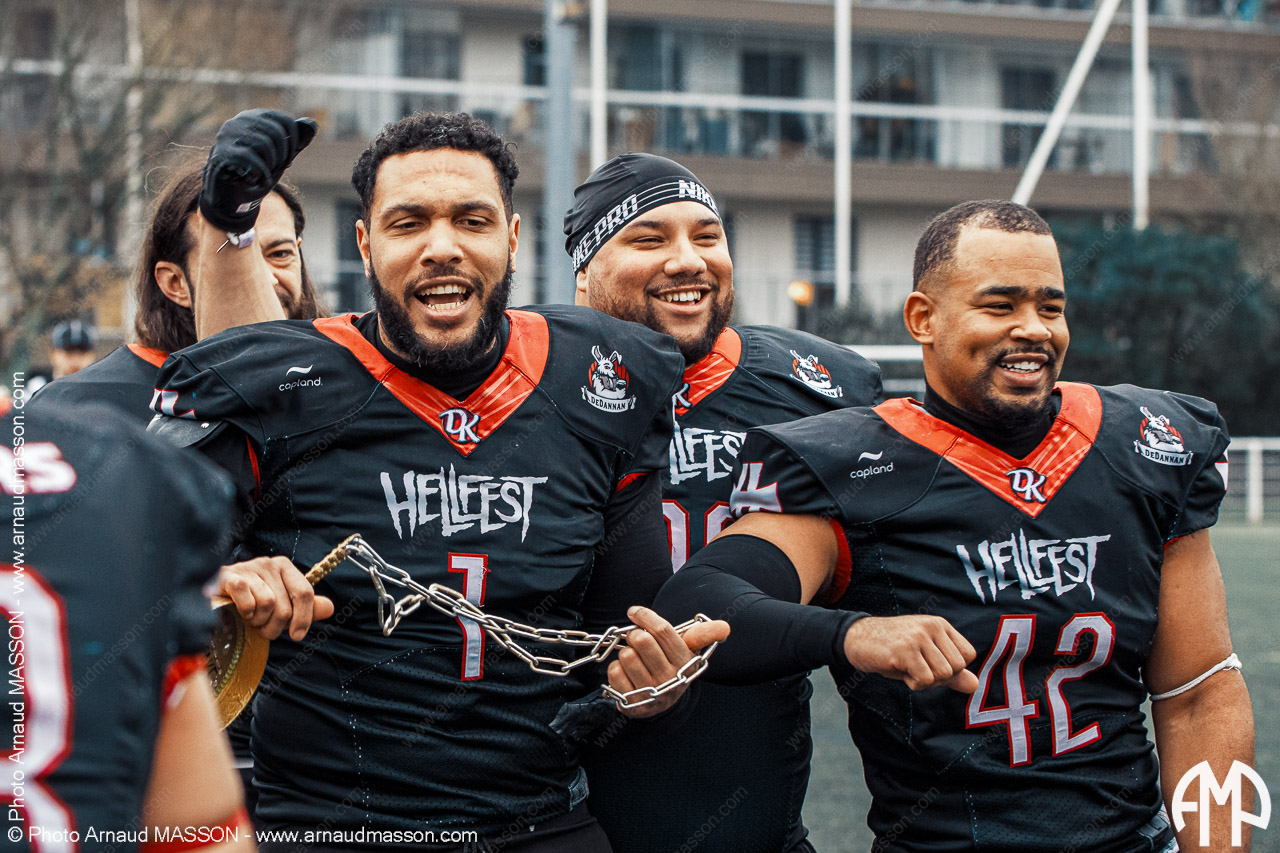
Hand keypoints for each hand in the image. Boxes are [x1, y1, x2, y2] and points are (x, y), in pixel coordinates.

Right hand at [199, 109, 317, 231]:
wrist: (230, 193)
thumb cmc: (257, 171)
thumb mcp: (281, 156)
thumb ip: (296, 141)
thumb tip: (312, 124)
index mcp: (256, 117)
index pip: (285, 121)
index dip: (294, 142)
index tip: (287, 158)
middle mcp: (241, 120)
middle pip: (276, 133)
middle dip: (283, 155)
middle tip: (276, 168)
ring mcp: (229, 135)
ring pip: (263, 144)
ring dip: (270, 165)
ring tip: (264, 173)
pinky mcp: (222, 152)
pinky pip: (250, 158)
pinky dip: (261, 173)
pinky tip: (258, 180)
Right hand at [218, 556, 334, 640]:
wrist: (213, 595)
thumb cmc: (250, 600)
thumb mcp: (280, 602)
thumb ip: (305, 607)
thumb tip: (331, 609)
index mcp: (284, 567)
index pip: (305, 592)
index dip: (304, 618)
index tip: (296, 636)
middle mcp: (268, 563)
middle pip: (285, 605)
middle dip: (275, 625)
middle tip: (263, 628)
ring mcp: (248, 568)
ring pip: (267, 604)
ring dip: (258, 621)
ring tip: (251, 620)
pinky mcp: (228, 576)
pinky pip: (247, 601)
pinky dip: (246, 613)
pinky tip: (240, 613)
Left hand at [608, 606, 729, 717]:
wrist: (660, 702)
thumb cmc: (672, 665)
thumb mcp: (688, 650)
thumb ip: (702, 635)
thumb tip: (725, 628)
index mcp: (685, 661)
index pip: (663, 631)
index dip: (646, 616)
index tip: (634, 611)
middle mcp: (669, 678)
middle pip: (642, 641)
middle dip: (634, 634)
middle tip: (636, 639)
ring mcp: (651, 691)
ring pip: (626, 656)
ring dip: (626, 653)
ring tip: (635, 659)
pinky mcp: (632, 702)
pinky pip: (614, 672)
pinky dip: (616, 668)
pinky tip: (627, 673)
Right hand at [843, 615, 977, 692]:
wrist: (856, 638)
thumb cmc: (892, 649)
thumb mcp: (925, 657)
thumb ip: (951, 671)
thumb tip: (975, 686)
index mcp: (939, 625)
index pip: (967, 655)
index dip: (952, 668)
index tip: (931, 664)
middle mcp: (931, 627)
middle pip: (956, 667)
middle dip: (939, 678)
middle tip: (917, 668)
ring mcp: (918, 637)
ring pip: (943, 675)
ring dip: (925, 681)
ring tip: (907, 668)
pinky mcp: (904, 650)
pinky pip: (925, 680)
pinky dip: (914, 684)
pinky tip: (900, 670)